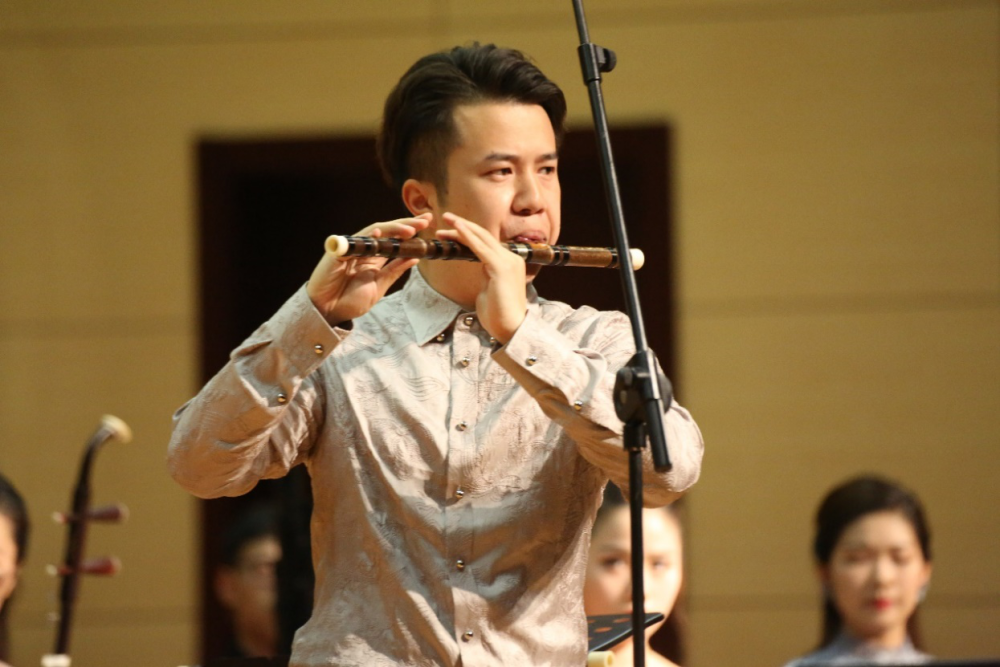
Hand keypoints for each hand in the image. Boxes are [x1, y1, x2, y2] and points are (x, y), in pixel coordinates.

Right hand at [307, 214, 430, 325]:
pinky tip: (381, 231)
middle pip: (387, 231)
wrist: (328, 312)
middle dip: (406, 224)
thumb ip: (394, 271)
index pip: (394, 240)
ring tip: (411, 229)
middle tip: (425, 220)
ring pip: (374, 232)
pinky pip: (355, 241)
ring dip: (393, 228)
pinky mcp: (338, 251)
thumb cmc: (349, 301)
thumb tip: (415, 257)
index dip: (409, 231)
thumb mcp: (379, 286)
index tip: (427, 225)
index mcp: (374, 258)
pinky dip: (368, 236)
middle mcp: (364, 250)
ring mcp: (351, 249)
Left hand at [436, 212, 526, 342]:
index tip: (450, 230)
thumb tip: (481, 267)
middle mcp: (511, 258)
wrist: (511, 329)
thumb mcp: (490, 288)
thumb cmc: (498, 315)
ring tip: (446, 218)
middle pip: (484, 236)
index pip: (486, 243)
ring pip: (482, 238)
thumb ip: (487, 274)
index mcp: (508, 263)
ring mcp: (508, 261)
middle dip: (463, 225)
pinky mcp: (501, 268)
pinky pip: (481, 248)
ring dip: (463, 227)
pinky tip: (458, 230)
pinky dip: (468, 237)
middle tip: (445, 216)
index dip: (468, 234)